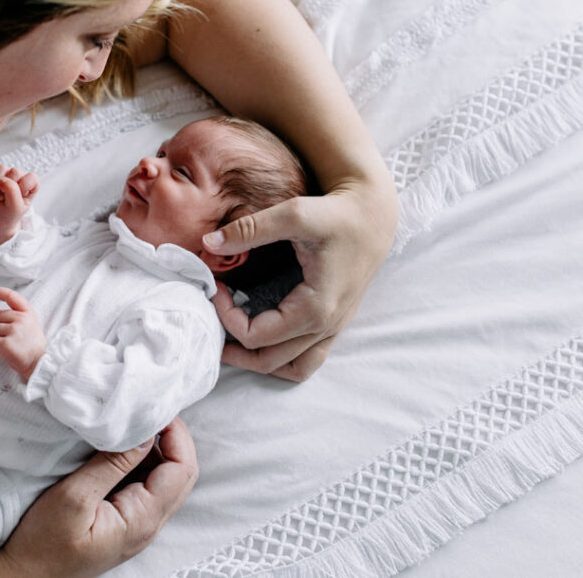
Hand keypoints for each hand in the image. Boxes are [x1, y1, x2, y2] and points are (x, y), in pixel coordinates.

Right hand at [0, 164, 38, 244]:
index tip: (16, 200)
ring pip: (0, 168)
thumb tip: (2, 179)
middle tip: (1, 199)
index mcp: (30, 185)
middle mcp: (19, 178)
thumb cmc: (8, 215)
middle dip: (5, 187)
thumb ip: (12, 191)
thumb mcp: (15, 207)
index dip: (22, 188)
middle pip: (14, 171)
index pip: (31, 177)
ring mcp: (5, 176)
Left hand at [0, 287, 45, 379]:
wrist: (41, 364)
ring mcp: (14, 331)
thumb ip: (19, 317)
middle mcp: (21, 319)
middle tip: (4, 337)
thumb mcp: (32, 325)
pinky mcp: (6, 344)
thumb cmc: (34, 348)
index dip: (0, 292)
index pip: (12, 297)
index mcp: (28, 313)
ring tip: (4, 346)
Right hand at [0, 419, 197, 577]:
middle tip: (146, 411)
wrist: (24, 574)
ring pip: (166, 477)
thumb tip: (144, 432)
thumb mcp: (74, 496)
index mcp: (143, 519)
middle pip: (181, 473)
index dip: (177, 435)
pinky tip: (120, 445)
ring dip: (156, 447)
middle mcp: (149, 523)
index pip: (182, 469)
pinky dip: (142, 460)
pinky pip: (148, 485)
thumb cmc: (43, 541)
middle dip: (172, 437)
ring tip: (131, 423)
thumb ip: (112, 464)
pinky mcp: (127, 519)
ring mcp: (139, 522)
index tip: (154, 409)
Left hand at [205, 186, 395, 381]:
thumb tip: (209, 244)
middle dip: (235, 349)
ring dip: (260, 362)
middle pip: (269, 361)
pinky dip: (283, 359)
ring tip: (233, 344)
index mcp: (316, 308)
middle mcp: (327, 326)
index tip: (216, 287)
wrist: (373, 214)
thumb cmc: (336, 214)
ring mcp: (334, 328)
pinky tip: (263, 338)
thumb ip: (250, 229)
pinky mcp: (335, 323)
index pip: (257, 335)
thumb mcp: (294, 215)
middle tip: (211, 323)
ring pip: (293, 369)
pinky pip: (308, 359)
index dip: (227, 316)